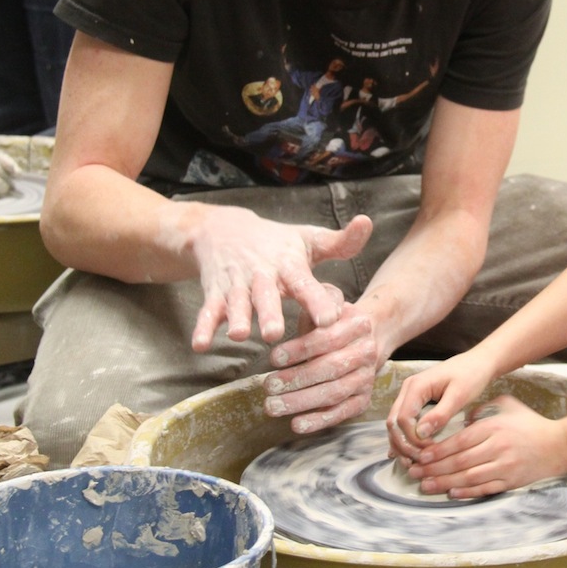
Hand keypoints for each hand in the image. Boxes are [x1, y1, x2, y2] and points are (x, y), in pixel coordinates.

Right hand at [183, 207, 370, 350]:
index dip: (317, 300)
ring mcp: (236, 285)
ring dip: (238, 319)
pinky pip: (208, 311)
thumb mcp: (308, 239)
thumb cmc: (276, 242)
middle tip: (276, 334)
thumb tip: (366, 223)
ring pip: (236, 304)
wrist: (222, 229)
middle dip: (270, 314)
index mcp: (289, 265)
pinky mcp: (214, 293)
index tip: (330, 318)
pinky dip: (203, 327)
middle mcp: (262, 275)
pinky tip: (200, 344)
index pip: (305, 283)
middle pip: (266, 296)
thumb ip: (340, 242)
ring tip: (240, 336)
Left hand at [262, 291, 383, 433]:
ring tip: (272, 406)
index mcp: (358, 324)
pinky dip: (319, 421)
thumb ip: (314, 300)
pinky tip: (296, 424)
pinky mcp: (363, 399)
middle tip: (267, 386)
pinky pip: (342, 413)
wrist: (368, 337)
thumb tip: (301, 305)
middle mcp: (367, 352)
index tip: (273, 357)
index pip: (329, 338)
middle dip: (296, 379)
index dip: (300, 349)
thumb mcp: (326, 302)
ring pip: (334, 393)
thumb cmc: (334, 320)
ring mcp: (367, 377)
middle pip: (331, 369)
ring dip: (301, 402)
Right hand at [386, 351, 499, 460]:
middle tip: (417, 462)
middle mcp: (408, 389)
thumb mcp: (459, 395)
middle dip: (403, 444)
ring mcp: (409, 394)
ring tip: (411, 463)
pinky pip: (403, 421)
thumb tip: (420, 433)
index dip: (413, 439)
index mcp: (417, 386)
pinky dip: (403, 437)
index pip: (403, 419)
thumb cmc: (472, 376)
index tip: (429, 451)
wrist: (478, 362)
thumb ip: (440, 414)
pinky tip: (406, 453)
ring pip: (395, 423)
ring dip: (401, 443)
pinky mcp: (415, 400)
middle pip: (393, 422)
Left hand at [401, 395, 566, 498]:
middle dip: (434, 468)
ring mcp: (505, 467)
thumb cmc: (530, 424)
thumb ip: (484, 408)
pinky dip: (466, 492)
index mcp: (494, 428)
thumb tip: (462, 418)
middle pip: (460, 461)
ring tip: (426, 485)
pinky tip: (451, 493)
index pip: (460, 441)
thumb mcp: (508, 406)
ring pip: (469, 477)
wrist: (559, 446)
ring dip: (444, 483)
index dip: (438, 450)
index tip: (420, 455)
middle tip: (414, 472)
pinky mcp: (511, 482)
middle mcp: (498, 448)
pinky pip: (484, 489)